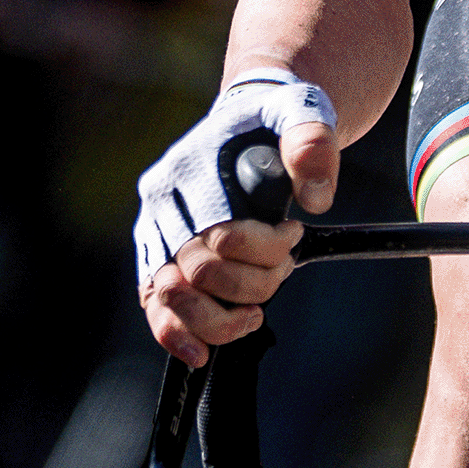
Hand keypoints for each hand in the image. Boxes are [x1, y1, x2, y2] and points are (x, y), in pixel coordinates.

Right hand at [133, 70, 336, 359]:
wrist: (249, 118)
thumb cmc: (275, 119)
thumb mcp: (302, 113)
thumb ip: (311, 142)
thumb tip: (315, 194)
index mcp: (190, 166)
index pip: (220, 230)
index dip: (263, 248)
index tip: (293, 233)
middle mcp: (161, 198)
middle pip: (196, 269)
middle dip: (249, 284)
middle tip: (282, 270)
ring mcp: (154, 228)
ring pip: (168, 295)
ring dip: (216, 319)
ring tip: (253, 316)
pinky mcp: (154, 252)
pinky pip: (154, 303)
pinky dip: (174, 333)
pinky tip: (200, 354)